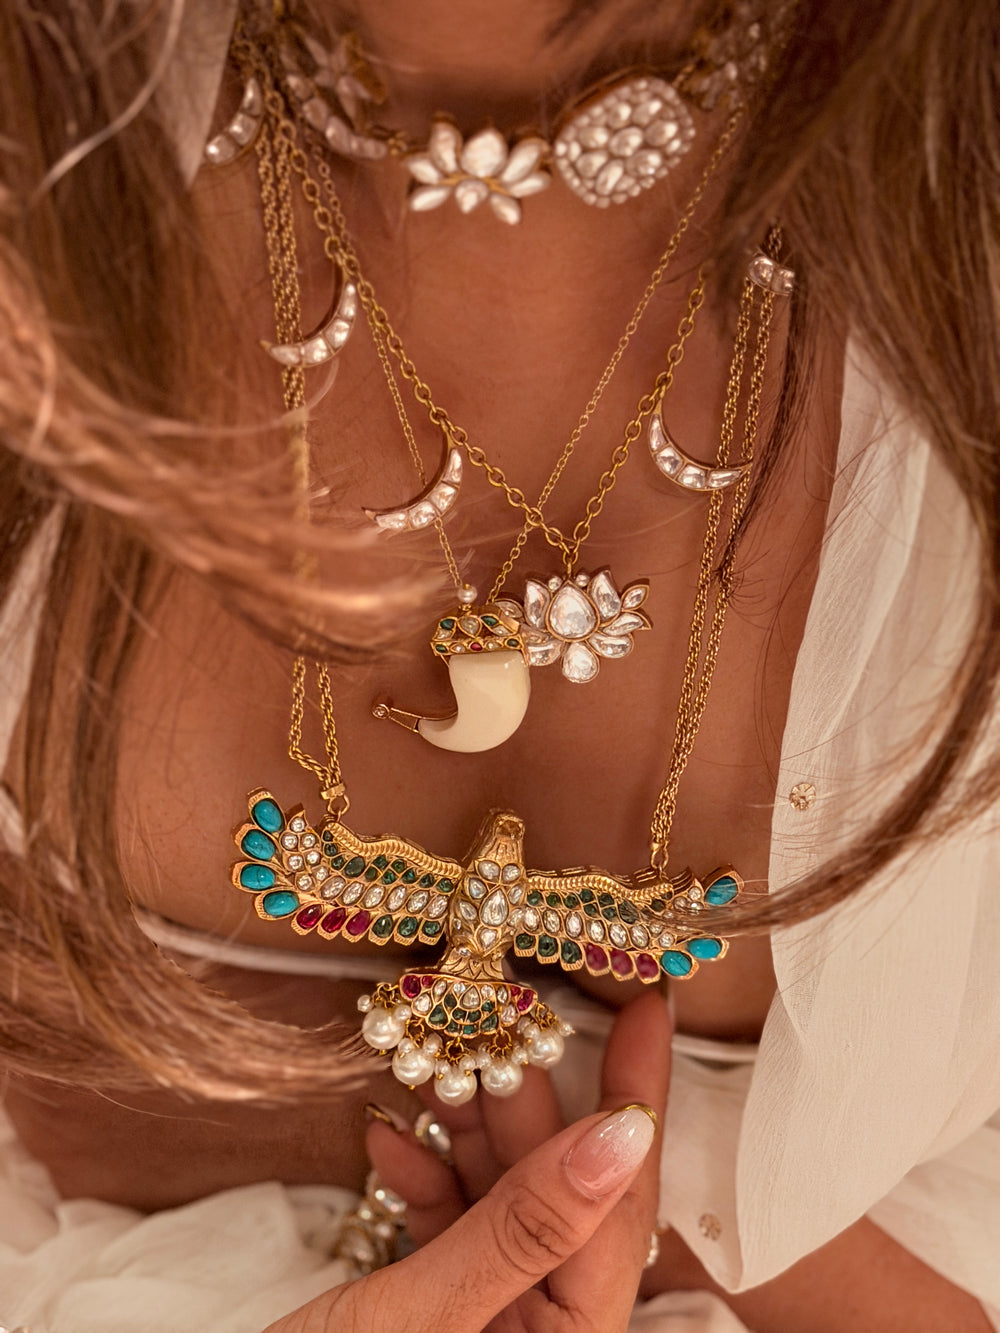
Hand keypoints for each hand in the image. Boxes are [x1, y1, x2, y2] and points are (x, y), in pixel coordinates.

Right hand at [263, 991, 669, 1332]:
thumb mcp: (425, 1317)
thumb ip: (526, 1226)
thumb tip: (621, 1138)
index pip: (623, 1205)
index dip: (638, 1098)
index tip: (649, 1008)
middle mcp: (541, 1331)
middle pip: (561, 1190)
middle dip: (530, 1101)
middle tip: (504, 1019)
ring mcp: (492, 1320)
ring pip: (504, 1196)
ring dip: (470, 1127)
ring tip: (439, 1063)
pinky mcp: (440, 1309)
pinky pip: (452, 1224)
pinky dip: (424, 1175)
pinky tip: (389, 1137)